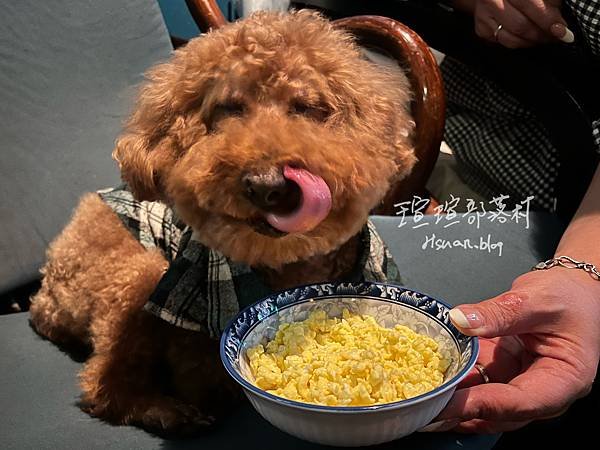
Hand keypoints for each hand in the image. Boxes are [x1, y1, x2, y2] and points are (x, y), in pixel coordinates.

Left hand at [434, 269, 599, 432]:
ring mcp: (523, 383)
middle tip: (427, 407)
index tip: (448, 404)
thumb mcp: (535, 299)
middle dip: (463, 412)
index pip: (522, 401)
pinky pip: (479, 384)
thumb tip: (460, 320)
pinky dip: (458, 384)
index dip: (483, 405)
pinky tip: (432, 380)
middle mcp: (544, 390)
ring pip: (487, 402)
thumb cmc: (567, 295)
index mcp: (565, 379)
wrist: (573, 289)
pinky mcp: (506, 373)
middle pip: (502, 412)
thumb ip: (499, 313)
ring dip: (456, 401)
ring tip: (424, 398)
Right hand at [455, 0, 572, 47]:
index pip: (531, 6)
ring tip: (545, 37)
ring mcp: (483, 16)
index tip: (562, 30)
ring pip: (512, 39)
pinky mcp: (481, 29)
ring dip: (532, 41)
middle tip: (557, 36)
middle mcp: (492, 1)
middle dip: (542, 34)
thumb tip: (559, 23)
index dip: (548, 19)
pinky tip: (529, 37)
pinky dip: (520, 42)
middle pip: (521, 26)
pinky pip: (504, 43)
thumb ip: (549, 1)